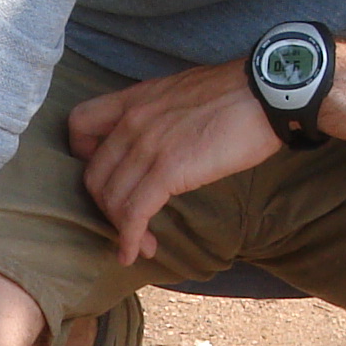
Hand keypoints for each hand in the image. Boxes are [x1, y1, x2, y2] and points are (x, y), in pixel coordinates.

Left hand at [65, 60, 278, 261]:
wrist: (266, 92)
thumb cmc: (237, 94)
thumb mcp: (183, 93)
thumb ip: (160, 114)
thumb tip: (162, 142)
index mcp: (135, 98)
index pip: (80, 125)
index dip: (83, 156)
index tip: (106, 176)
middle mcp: (132, 121)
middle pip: (94, 174)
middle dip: (106, 207)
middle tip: (128, 223)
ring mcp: (147, 145)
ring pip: (112, 199)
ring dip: (122, 229)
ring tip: (142, 245)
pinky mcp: (168, 171)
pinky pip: (135, 213)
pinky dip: (130, 239)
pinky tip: (136, 253)